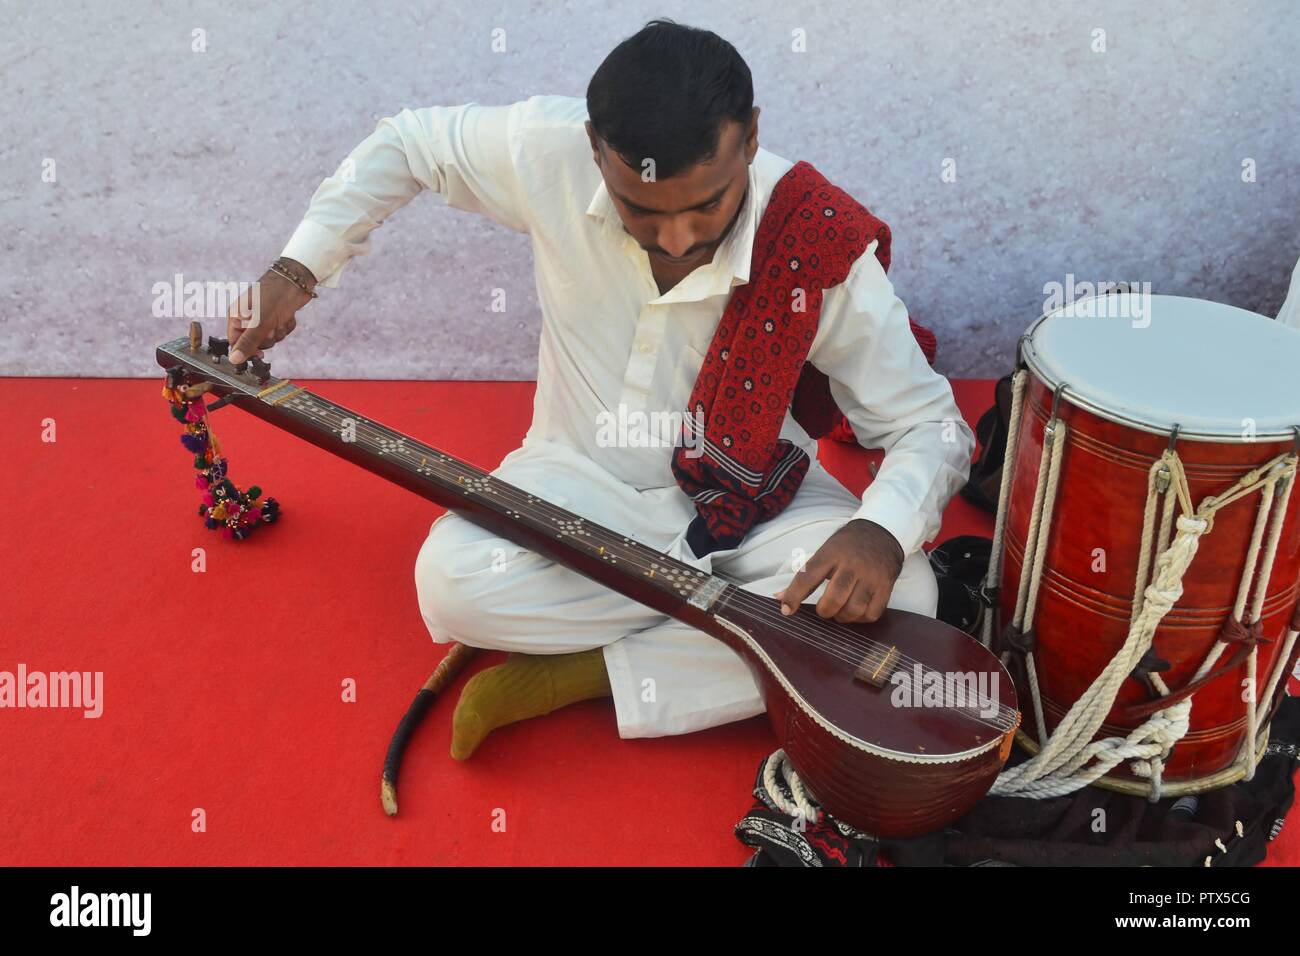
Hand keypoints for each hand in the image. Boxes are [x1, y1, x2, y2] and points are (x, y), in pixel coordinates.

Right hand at [227, 260, 316, 362]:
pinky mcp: (277, 317)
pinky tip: (287, 316)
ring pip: (270, 338)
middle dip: (266, 338)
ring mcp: (263, 317)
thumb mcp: (259, 322)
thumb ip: (247, 342)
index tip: (259, 354)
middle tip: (271, 327)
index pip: (235, 341)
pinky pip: (280, 332)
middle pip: (254, 343)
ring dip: (278, 332)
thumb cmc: (274, 296)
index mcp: (237, 315)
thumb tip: (234, 359)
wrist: (296, 281)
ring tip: (280, 319)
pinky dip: (286, 326)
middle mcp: (248, 317)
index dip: (247, 349)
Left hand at [773, 519, 904, 623]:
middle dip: (824, 611)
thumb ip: (804, 576)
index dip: (794, 596)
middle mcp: (852, 565)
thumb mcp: (824, 552)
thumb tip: (779, 598)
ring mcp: (871, 576)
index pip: (808, 577)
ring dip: (842, 617)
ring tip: (839, 611)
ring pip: (853, 609)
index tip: (786, 610)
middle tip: (824, 609)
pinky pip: (872, 613)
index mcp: (831, 553)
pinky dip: (860, 618)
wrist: (881, 532)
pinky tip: (856, 611)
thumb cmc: (846, 546)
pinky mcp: (886, 586)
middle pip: (834, 599)